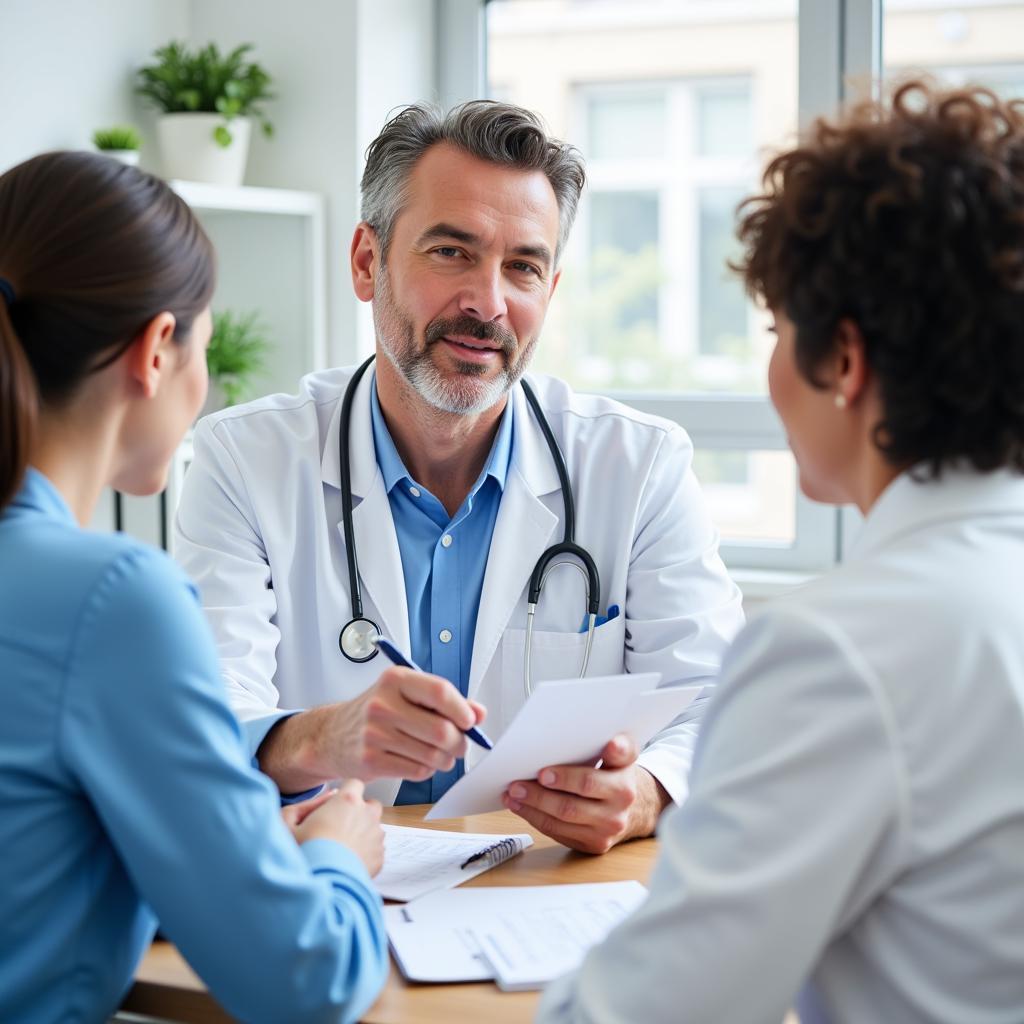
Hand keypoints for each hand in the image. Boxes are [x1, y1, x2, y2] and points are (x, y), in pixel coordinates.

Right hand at [281, 780, 385, 875]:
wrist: (322, 885)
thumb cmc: (303, 852)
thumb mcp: (287, 823)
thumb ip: (305, 805)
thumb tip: (329, 796)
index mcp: (348, 801)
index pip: (354, 784)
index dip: (345, 793)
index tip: (335, 806)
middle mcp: (367, 815)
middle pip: (370, 804)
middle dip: (359, 811)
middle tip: (340, 827)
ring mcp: (377, 837)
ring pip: (374, 828)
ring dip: (363, 833)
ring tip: (342, 848)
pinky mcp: (380, 858)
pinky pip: (376, 850)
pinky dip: (366, 854)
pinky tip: (348, 863)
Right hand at [331, 666, 485, 781]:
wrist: (331, 735)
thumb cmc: (376, 712)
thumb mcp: (407, 695)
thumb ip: (445, 702)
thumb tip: (478, 712)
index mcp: (395, 680)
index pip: (440, 691)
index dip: (462, 710)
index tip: (469, 721)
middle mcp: (383, 704)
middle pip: (442, 730)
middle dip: (459, 742)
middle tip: (458, 744)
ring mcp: (375, 734)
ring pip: (433, 755)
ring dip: (444, 759)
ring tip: (437, 754)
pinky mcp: (371, 761)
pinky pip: (418, 771)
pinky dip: (426, 770)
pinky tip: (417, 761)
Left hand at [502, 734, 670, 854]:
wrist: (632, 810)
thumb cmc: (614, 776)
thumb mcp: (619, 756)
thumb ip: (612, 745)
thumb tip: (594, 740)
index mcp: (625, 775)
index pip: (605, 769)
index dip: (573, 773)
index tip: (547, 771)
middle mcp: (621, 803)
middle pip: (575, 799)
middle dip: (542, 792)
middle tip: (518, 783)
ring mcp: (609, 827)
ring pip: (564, 818)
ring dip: (533, 806)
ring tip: (513, 794)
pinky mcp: (595, 844)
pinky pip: (560, 833)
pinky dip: (536, 818)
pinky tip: (521, 807)